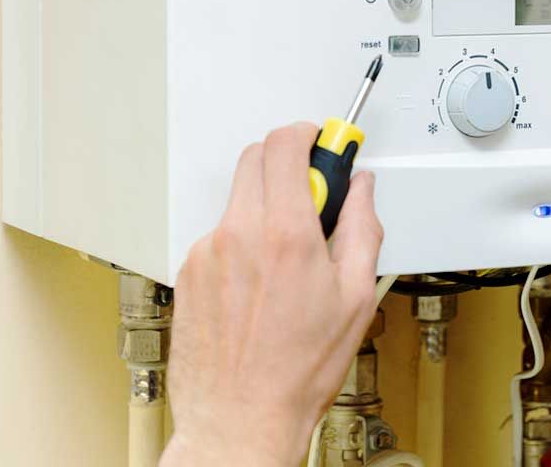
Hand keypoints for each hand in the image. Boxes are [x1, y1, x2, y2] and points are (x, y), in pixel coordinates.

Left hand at [161, 122, 383, 466]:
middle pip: (256, 157)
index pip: (286, 145)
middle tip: (313, 191)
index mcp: (286, 235)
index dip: (308, 133)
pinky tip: (261, 280)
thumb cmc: (296, 371)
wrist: (240, 418)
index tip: (323, 141)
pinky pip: (220, 233)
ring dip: (266, 205)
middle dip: (287, 161)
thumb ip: (362, 227)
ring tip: (288, 255)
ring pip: (238, 197)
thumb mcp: (355, 296)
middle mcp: (239, 234)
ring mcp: (207, 252)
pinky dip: (243, 239)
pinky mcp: (189, 272)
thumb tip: (362, 191)